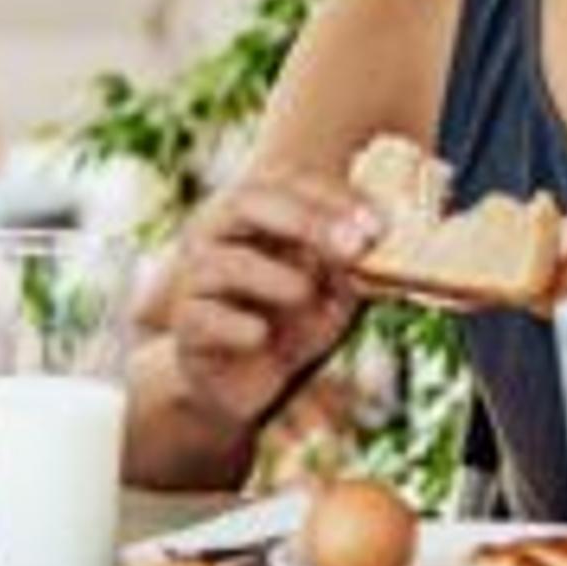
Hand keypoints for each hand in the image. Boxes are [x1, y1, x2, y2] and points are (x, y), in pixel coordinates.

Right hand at [154, 167, 383, 430]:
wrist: (240, 381)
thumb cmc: (289, 324)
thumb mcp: (331, 292)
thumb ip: (348, 267)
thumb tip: (373, 244)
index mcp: (252, 217)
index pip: (287, 184)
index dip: (332, 197)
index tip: (378, 224)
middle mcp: (216, 237)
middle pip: (246, 202)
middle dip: (304, 220)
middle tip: (352, 247)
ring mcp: (196, 280)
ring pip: (223, 263)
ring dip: (271, 276)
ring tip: (302, 293)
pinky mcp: (188, 328)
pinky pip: (204, 318)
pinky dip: (236, 327)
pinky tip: (260, 335)